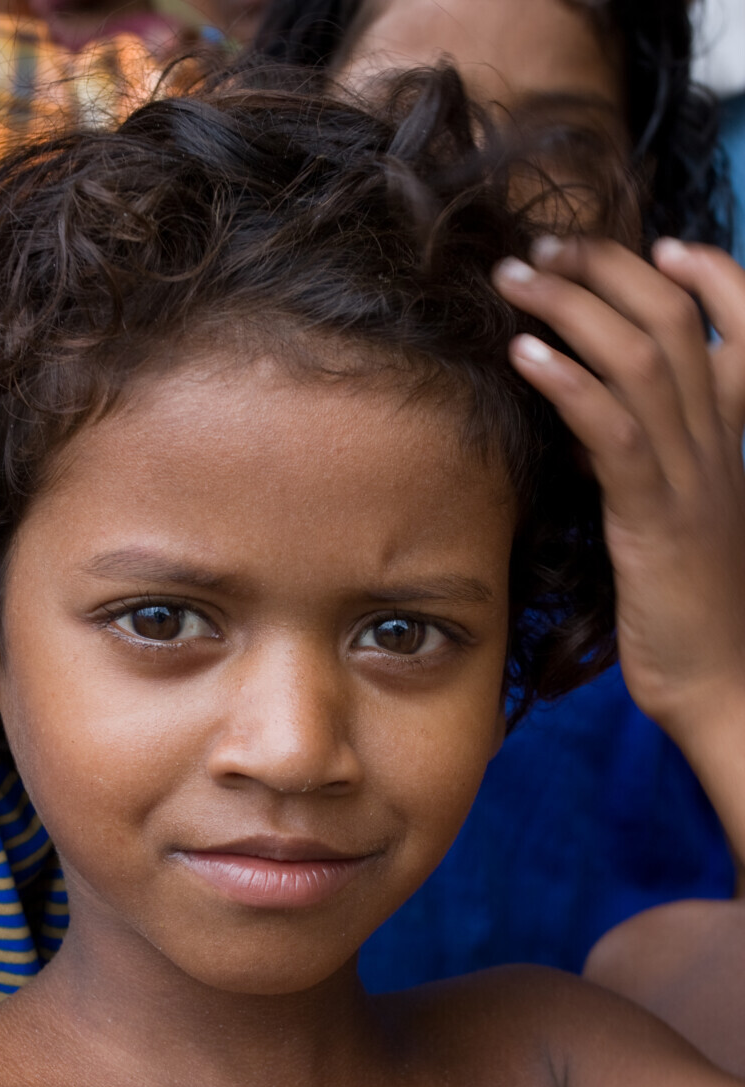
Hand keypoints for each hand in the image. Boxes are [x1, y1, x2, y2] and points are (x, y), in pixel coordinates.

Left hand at [492, 237, 744, 752]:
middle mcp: (719, 445)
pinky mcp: (656, 518)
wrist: (726, 685)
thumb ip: (645, 464)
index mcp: (731, 442)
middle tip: (546, 246)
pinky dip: (569, 383)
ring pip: (644, 359)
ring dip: (574, 307)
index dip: (710, 275)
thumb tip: (588, 421)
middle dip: (609, 270)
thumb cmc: (692, 612)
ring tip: (518, 278)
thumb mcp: (673, 523)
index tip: (659, 245)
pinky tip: (525, 355)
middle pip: (676, 323)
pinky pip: (615, 431)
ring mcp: (693, 478)